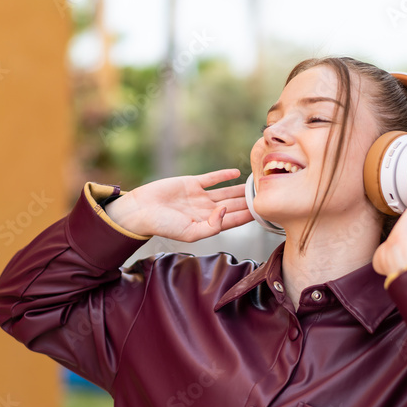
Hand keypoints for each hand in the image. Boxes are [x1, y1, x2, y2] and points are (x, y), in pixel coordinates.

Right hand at [104, 169, 253, 241]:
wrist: (141, 210)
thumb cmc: (163, 226)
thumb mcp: (189, 233)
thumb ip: (211, 226)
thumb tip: (226, 211)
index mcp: (206, 224)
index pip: (233, 220)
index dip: (248, 216)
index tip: (263, 211)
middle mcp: (206, 210)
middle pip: (233, 205)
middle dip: (248, 202)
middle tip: (265, 196)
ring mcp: (200, 196)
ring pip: (226, 192)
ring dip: (240, 189)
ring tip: (255, 185)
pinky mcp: (191, 183)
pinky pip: (212, 178)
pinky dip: (224, 175)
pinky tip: (237, 173)